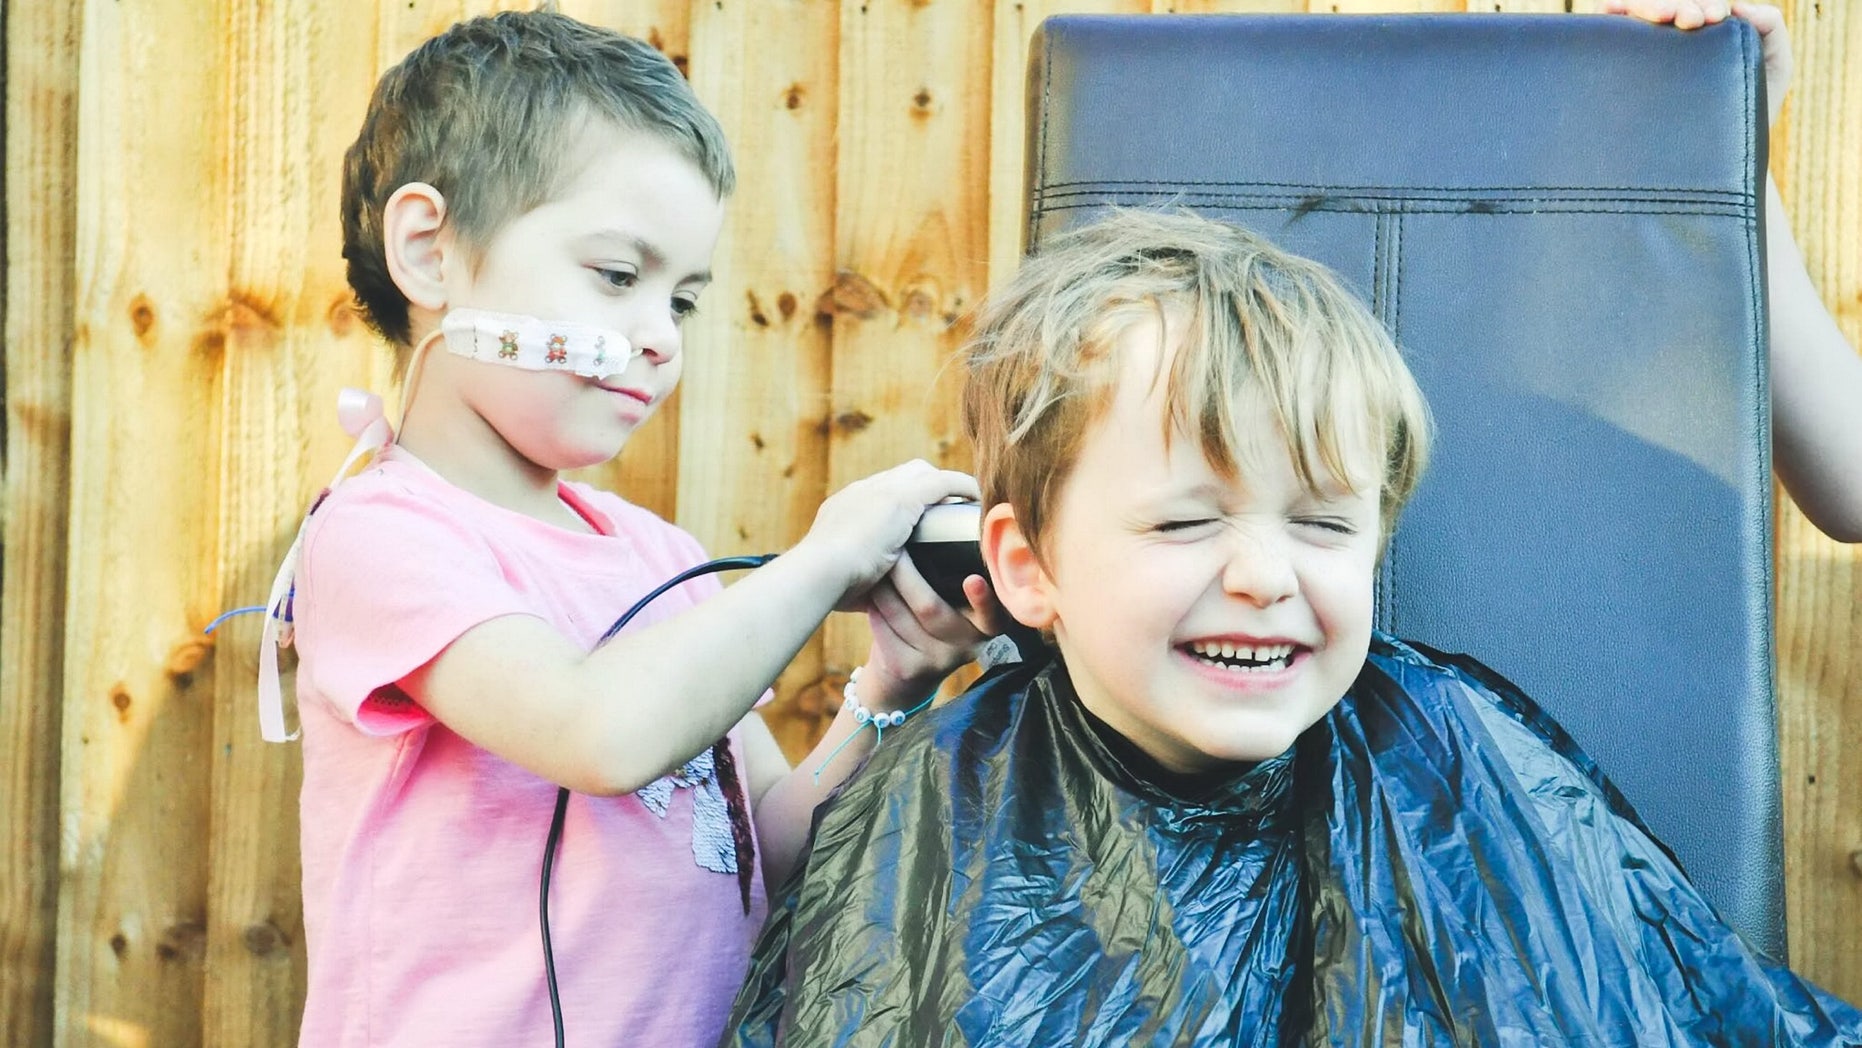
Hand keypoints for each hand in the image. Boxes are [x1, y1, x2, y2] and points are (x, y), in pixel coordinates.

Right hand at [792, 459, 980, 609]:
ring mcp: (880, 490)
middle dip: (923, 487)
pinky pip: (942, 483)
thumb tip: (870, 596)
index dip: (900, 503)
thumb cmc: (826, 587)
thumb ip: (861, 581)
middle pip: (900, 476)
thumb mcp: (845, 579)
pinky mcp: (901, 498)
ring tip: (965, 501)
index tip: (917, 518)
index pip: (877, 494)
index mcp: (844, 509)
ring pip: (921, 474)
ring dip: (943, 485)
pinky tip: (977, 496)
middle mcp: (861, 492)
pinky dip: (961, 487)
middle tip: (946, 506)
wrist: (818, 573)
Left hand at [854, 552, 1001, 711]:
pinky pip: (883, 629)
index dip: (983, 599)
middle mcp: (968, 646)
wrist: (908, 668)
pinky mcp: (907, 668)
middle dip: (906, 574)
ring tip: (875, 567)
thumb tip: (936, 523)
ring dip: (883, 588)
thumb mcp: (957, 602)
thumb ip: (957, 577)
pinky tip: (868, 595)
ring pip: (900, 616)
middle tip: (892, 549)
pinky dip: (872, 607)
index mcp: (988, 624)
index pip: (992, 614)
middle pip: (931, 607)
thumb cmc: (935, 617)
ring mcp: (937, 662)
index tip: (972, 580)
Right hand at [1604, 1, 1792, 126]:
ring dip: (1648, 5)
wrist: (1718, 164)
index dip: (1702, 2)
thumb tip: (1736, 7)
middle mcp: (1672, 40)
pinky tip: (1615, 13)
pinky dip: (1612, 13)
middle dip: (1678, 3)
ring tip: (1664, 17)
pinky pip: (1607, 30)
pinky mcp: (1620, 71)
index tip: (1714, 19)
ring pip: (1636, 9)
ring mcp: (1645, 55)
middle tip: (1692, 20)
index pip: (1694, 2)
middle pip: (1665, 3)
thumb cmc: (1748, 116)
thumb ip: (1770, 28)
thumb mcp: (1773, 66)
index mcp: (1704, 33)